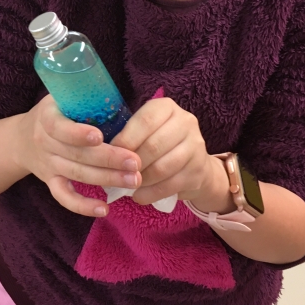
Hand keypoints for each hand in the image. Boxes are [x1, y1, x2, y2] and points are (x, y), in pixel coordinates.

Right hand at [16, 95, 142, 217]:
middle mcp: (44, 142)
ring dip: (106, 179)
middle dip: (108, 159)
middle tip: (135, 162)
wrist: (21, 139)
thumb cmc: (55, 113)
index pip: (59, 127)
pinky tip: (104, 209)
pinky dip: (82, 206)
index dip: (77, 134)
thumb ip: (85, 100)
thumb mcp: (62, 98)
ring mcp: (48, 165)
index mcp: (47, 117)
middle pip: (76, 154)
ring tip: (133, 181)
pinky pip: (64, 197)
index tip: (99, 137)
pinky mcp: (50, 182)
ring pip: (77, 174)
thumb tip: (122, 104)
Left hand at [111, 97, 232, 212]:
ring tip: (128, 186)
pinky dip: (151, 193)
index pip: (145, 120)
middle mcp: (186, 122)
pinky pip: (170, 185)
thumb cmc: (160, 144)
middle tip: (118, 174)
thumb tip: (106, 152)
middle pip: (153, 145)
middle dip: (132, 163)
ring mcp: (196, 146)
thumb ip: (129, 136)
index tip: (111, 154)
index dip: (126, 139)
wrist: (195, 165)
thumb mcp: (145, 132)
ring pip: (162, 167)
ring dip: (141, 180)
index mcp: (167, 107)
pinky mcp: (199, 171)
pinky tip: (139, 196)